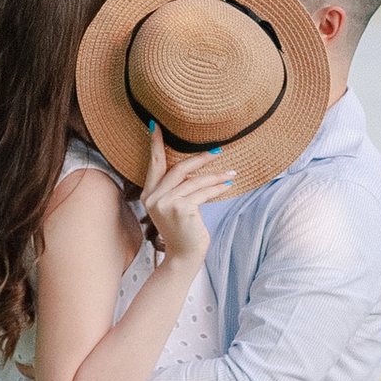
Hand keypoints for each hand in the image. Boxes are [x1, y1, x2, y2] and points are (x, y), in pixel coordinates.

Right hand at [139, 121, 236, 265]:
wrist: (183, 256)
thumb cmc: (183, 231)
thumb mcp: (175, 206)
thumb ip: (178, 188)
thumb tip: (196, 168)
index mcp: (149, 194)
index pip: (154, 164)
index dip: (156, 144)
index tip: (156, 125)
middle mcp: (154, 197)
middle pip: (178, 168)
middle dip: (200, 157)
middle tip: (217, 150)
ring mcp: (166, 203)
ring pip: (194, 181)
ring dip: (215, 176)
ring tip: (231, 174)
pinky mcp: (181, 209)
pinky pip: (202, 192)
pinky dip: (216, 188)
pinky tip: (227, 185)